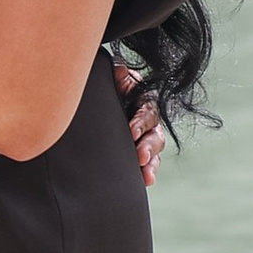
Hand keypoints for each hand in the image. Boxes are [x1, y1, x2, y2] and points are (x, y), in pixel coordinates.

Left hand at [113, 54, 162, 189]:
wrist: (96, 102)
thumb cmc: (107, 86)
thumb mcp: (113, 77)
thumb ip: (117, 73)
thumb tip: (120, 71)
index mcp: (144, 101)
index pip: (147, 112)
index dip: (141, 122)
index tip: (131, 132)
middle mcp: (148, 122)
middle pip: (155, 136)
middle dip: (148, 147)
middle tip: (140, 157)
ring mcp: (144, 140)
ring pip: (154, 154)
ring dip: (151, 165)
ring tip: (146, 176)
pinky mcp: (137, 154)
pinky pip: (146, 166)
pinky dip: (147, 174)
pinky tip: (145, 181)